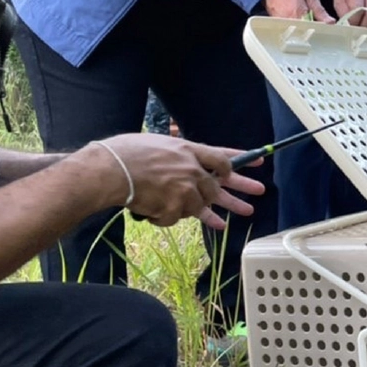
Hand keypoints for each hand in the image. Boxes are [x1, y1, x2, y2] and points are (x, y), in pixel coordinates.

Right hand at [90, 134, 260, 230]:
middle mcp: (192, 169)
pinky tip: (158, 215)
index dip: (241, 161)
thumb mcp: (158, 144)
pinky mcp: (175, 207)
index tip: (257, 164)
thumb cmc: (125, 154)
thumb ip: (177, 155)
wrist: (109, 171)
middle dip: (238, 194)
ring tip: (225, 223)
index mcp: (188, 150)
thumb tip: (185, 163)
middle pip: (219, 186)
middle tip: (255, 199)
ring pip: (201, 206)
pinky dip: (166, 217)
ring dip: (211, 215)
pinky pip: (176, 218)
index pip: (221, 156)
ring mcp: (185, 189)